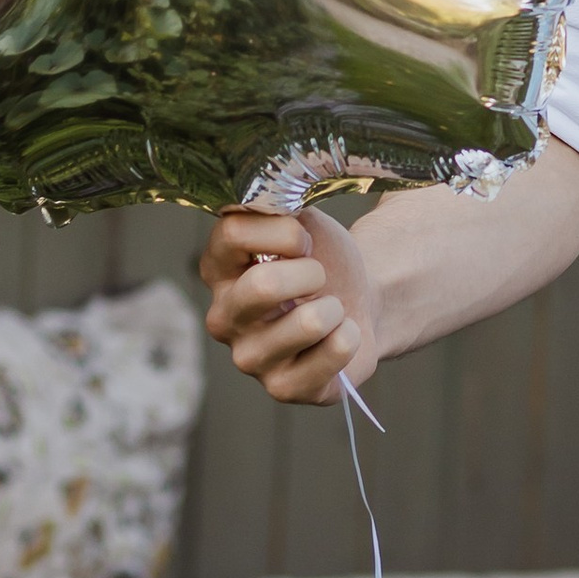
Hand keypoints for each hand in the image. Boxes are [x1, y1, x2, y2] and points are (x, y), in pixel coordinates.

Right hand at [200, 204, 378, 403]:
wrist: (360, 300)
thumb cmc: (323, 258)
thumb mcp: (300, 219)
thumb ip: (276, 202)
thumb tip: (268, 189)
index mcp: (218, 269)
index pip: (232, 235)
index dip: (283, 231)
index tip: (304, 239)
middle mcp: (223, 317)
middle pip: (262, 286)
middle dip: (310, 272)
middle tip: (320, 276)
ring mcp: (250, 358)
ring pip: (306, 323)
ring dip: (334, 308)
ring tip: (330, 309)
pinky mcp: (284, 389)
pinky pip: (332, 355)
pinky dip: (349, 337)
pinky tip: (340, 335)